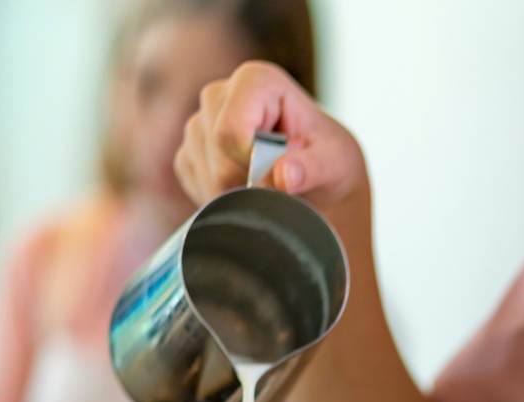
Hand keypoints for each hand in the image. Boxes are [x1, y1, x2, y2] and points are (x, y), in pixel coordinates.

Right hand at [176, 61, 368, 222]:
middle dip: (248, 183)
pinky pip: (194, 182)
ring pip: (203, 172)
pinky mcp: (188, 150)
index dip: (253, 165)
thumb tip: (285, 175)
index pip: (231, 131)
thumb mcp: (335, 163)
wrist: (315, 173)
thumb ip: (312, 168)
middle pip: (215, 154)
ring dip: (237, 193)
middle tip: (281, 187)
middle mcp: (219, 94)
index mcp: (256, 80)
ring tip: (269, 186)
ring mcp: (199, 121)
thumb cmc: (327, 158)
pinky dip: (223, 198)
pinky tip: (249, 190)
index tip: (282, 177)